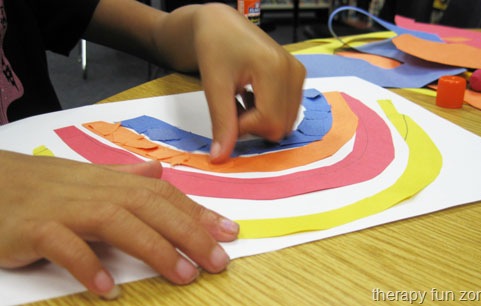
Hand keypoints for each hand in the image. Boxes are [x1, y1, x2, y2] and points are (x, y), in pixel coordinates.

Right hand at [0, 150, 238, 297]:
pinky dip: (88, 265)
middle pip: (150, 206)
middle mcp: (94, 190)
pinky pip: (64, 245)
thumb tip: (157, 172)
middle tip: (219, 259)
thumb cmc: (41, 185)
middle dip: (189, 232)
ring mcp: (65, 208)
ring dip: (154, 248)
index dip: (198, 212)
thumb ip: (123, 176)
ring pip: (117, 221)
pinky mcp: (33, 228)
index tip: (229, 232)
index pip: (163, 194)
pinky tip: (109, 289)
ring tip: (183, 275)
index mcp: (111, 181)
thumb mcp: (87, 178)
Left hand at [192, 4, 305, 162]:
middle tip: (233, 106)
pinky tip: (252, 97)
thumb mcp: (214, 86)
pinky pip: (288, 111)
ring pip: (285, 122)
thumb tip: (220, 158)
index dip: (244, 127)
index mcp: (275, 68)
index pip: (269, 122)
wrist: (222, 25)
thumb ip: (221, 123)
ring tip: (242, 99)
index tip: (226, 112)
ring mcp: (299, 74)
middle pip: (281, 126)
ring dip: (260, 120)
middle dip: (253, 125)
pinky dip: (268, 113)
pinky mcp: (298, 76)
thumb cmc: (215, 47)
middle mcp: (294, 71)